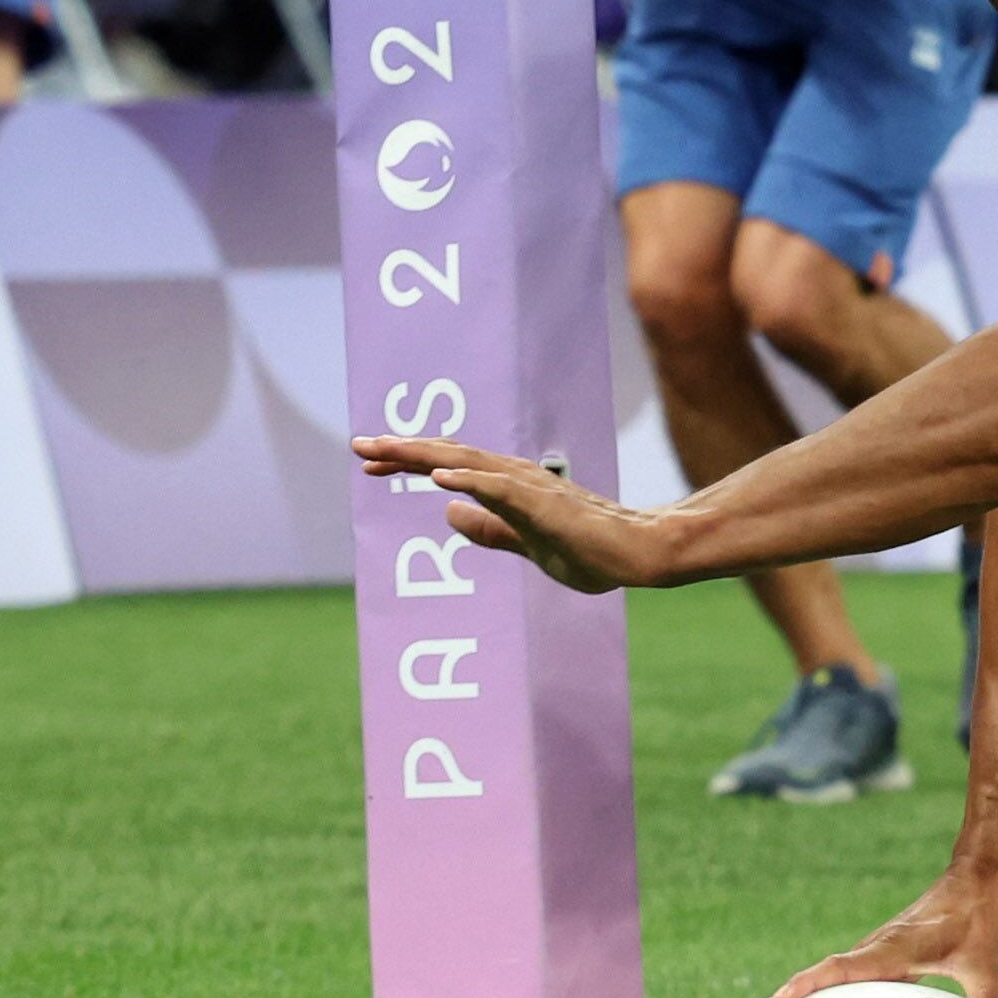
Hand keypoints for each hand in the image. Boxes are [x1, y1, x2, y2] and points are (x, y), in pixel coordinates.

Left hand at [346, 435, 680, 591]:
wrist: (639, 553)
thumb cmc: (591, 548)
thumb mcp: (525, 543)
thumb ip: (489, 529)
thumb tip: (447, 513)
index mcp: (509, 487)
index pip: (450, 467)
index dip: (409, 462)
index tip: (370, 463)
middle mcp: (515, 478)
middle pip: (450, 457)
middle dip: (402, 451)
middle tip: (359, 444)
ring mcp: (530, 489)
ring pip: (468, 465)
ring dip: (424, 456)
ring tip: (385, 449)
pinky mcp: (545, 506)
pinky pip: (501, 491)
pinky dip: (469, 482)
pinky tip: (439, 481)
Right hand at [775, 875, 997, 997]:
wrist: (984, 877)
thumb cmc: (981, 913)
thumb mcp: (987, 959)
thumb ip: (986, 997)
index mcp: (895, 947)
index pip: (844, 967)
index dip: (812, 983)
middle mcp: (882, 947)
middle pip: (833, 975)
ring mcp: (886, 949)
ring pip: (845, 976)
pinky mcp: (895, 953)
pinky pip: (863, 976)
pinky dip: (848, 995)